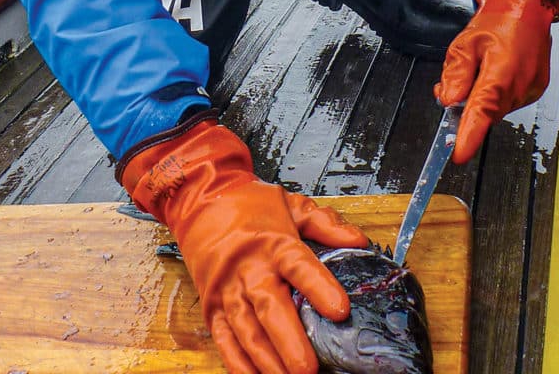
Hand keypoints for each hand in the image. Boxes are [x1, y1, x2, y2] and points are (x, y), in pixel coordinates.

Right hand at [120, 115, 367, 373]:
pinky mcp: (211, 306)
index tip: (340, 309)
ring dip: (267, 360)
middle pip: (269, 307)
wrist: (200, 200)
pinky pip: (224, 340)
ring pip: (246, 330)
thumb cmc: (249, 205)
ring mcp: (227, 290)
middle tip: (309, 369)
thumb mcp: (292, 204)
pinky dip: (238, 363)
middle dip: (289, 342)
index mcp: (274, 242)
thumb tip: (358, 241)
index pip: (299, 266)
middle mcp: (249, 268)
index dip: (319, 288)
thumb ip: (326, 224)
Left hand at [434, 0, 558, 163]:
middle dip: (466, 106)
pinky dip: (495, 94)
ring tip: (478, 69)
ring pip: (495, 109)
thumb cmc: (499, 20)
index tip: (458, 154)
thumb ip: (456, 74)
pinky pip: (508, 102)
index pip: (482, 112)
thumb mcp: (466, 43)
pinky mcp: (535, 90)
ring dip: (481, 99)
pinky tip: (493, 73)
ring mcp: (531, 90)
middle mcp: (520, 86)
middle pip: (485, 114)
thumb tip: (448, 101)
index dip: (469, 135)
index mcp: (501, 73)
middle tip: (452, 84)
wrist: (528, 6)